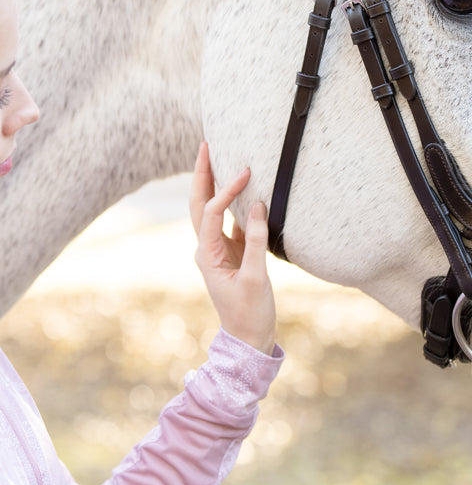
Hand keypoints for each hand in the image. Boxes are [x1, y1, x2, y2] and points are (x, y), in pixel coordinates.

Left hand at [190, 142, 276, 354]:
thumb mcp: (256, 278)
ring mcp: (219, 250)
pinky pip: (230, 221)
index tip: (246, 173)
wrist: (248, 339)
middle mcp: (208, 248)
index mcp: (208, 254)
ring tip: (218, 158)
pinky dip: (234, 202)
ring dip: (214, 184)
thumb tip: (258, 205)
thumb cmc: (250, 313)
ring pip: (212, 210)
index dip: (228, 190)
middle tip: (207, 145)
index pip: (213, 211)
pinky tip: (243, 189)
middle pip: (200, 203)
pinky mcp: (233, 254)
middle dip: (203, 174)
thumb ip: (256, 240)